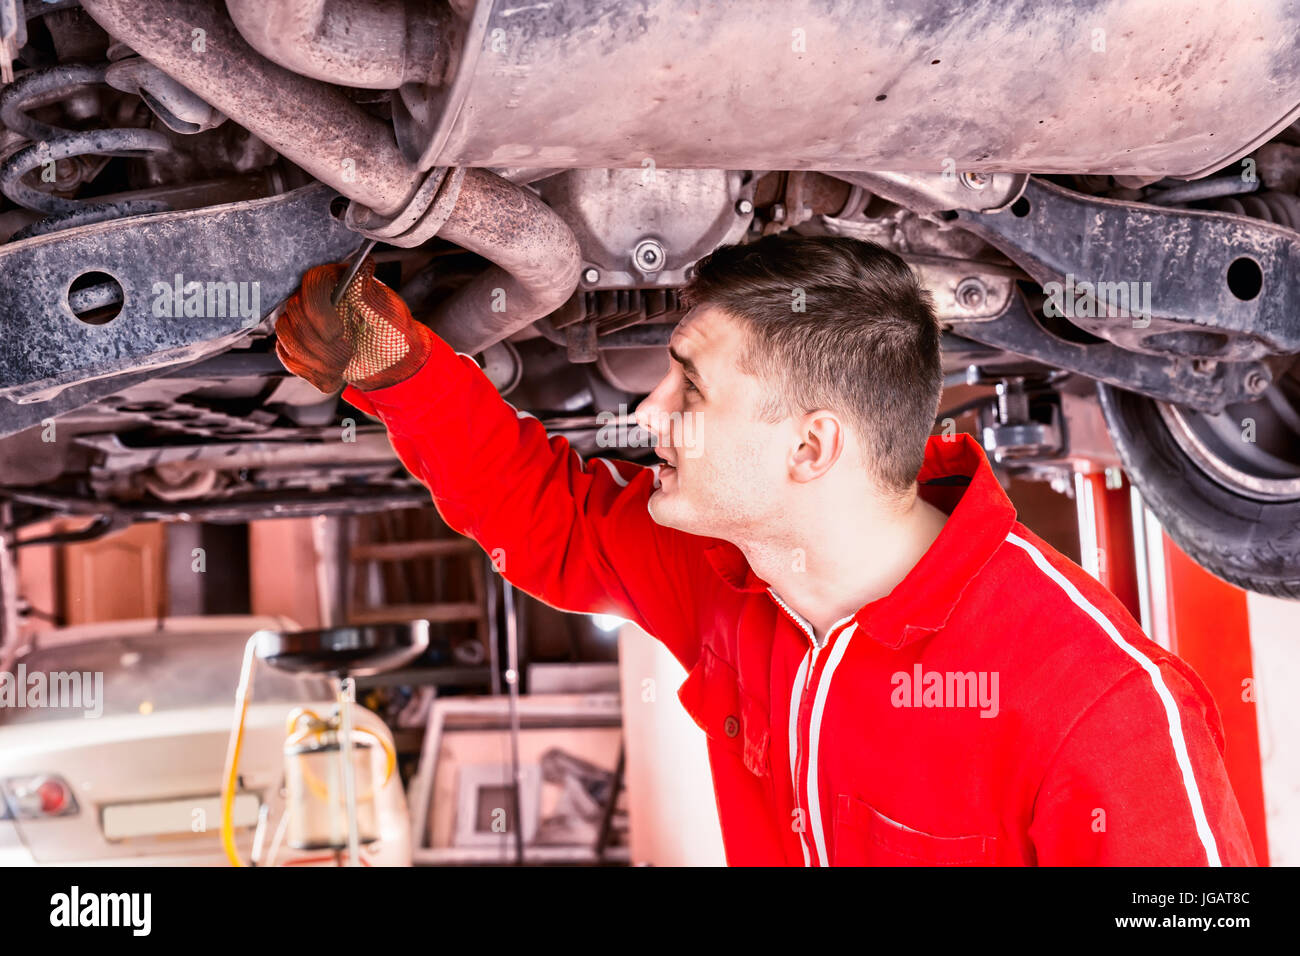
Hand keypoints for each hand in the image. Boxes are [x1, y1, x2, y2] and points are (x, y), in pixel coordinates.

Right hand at [276, 257, 433, 392]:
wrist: (390, 363)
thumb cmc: (394, 334)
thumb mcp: (389, 315)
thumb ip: (371, 295)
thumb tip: (360, 269)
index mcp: (338, 280)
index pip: (313, 282)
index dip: (319, 311)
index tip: (338, 334)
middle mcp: (314, 295)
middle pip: (294, 311)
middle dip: (320, 342)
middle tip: (347, 354)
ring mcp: (302, 319)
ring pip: (285, 335)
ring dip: (315, 358)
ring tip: (342, 364)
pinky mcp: (297, 342)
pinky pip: (287, 357)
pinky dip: (311, 371)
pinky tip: (333, 373)